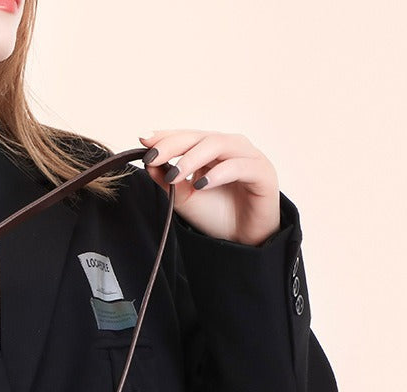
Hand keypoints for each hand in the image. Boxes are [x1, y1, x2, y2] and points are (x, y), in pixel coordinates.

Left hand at [139, 130, 280, 246]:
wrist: (241, 240)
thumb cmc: (216, 215)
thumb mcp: (184, 198)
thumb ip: (167, 181)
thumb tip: (148, 163)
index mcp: (211, 150)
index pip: (187, 137)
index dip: (166, 136)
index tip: (143, 139)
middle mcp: (230, 148)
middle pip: (200, 137)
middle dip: (173, 145)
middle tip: (152, 157)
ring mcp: (248, 157)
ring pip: (219, 145)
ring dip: (193, 158)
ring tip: (174, 175)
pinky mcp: (263, 172)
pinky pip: (240, 166)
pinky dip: (219, 173)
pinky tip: (202, 184)